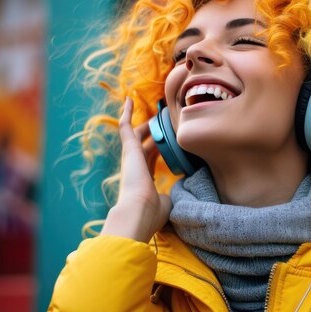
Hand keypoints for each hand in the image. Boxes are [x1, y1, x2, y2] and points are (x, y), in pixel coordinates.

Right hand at [101, 97, 171, 242]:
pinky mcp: (129, 149)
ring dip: (149, 121)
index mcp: (144, 177)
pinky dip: (126, 113)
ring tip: (160, 107)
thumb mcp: (169, 201)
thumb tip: (185, 189)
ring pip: (138, 133)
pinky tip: (129, 99)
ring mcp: (131, 156)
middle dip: (156, 131)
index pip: (152, 157)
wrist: (139, 212)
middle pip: (146, 142)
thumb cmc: (153, 212)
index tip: (171, 139)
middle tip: (168, 118)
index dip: (161, 147)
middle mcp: (136, 165)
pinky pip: (125, 126)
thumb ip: (174, 192)